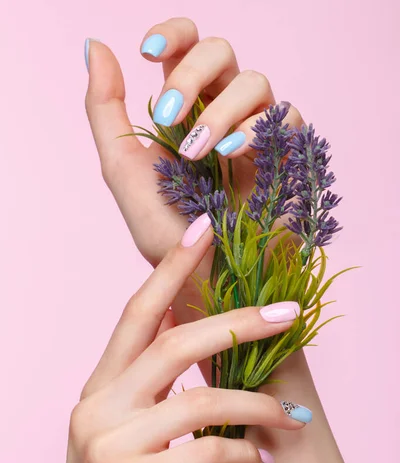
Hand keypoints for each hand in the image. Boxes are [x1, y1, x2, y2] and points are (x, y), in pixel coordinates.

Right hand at [29, 217, 304, 462]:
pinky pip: (205, 453)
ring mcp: (111, 445)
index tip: (203, 230)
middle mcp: (99, 406)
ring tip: (292, 416)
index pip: (136, 313)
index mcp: (99, 387)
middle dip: (238, 323)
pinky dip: (242, 452)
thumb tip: (185, 326)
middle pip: (174, 343)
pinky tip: (262, 459)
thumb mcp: (120, 430)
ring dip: (257, 404)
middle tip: (288, 315)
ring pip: (201, 401)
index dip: (170, 269)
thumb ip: (146, 382)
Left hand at [84, 18, 302, 313]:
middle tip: (167, 116)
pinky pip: (286, 117)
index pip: (186, 45)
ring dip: (221, 111)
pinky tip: (230, 156)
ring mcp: (256, 131)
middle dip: (191, 76)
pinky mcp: (285, 154)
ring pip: (255, 82)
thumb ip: (105, 108)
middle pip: (221, 52)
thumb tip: (97, 45)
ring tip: (198, 154)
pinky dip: (255, 131)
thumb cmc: (162, 228)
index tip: (146, 52)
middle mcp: (222, 111)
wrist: (201, 275)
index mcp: (184, 107)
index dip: (173, 34)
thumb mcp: (121, 167)